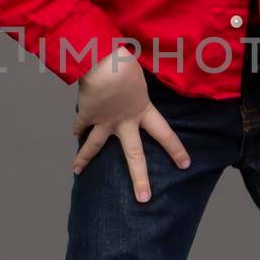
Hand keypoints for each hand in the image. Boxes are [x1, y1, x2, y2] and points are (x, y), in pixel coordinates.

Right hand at [71, 52, 190, 202]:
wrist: (103, 63)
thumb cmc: (125, 61)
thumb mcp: (140, 74)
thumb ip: (139, 85)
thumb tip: (137, 77)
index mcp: (143, 110)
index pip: (165, 134)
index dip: (175, 149)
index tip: (185, 165)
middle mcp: (124, 122)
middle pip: (134, 155)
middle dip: (139, 179)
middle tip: (144, 199)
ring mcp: (104, 121)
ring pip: (95, 146)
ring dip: (84, 159)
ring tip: (77, 171)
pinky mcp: (86, 115)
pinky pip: (80, 124)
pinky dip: (76, 128)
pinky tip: (74, 134)